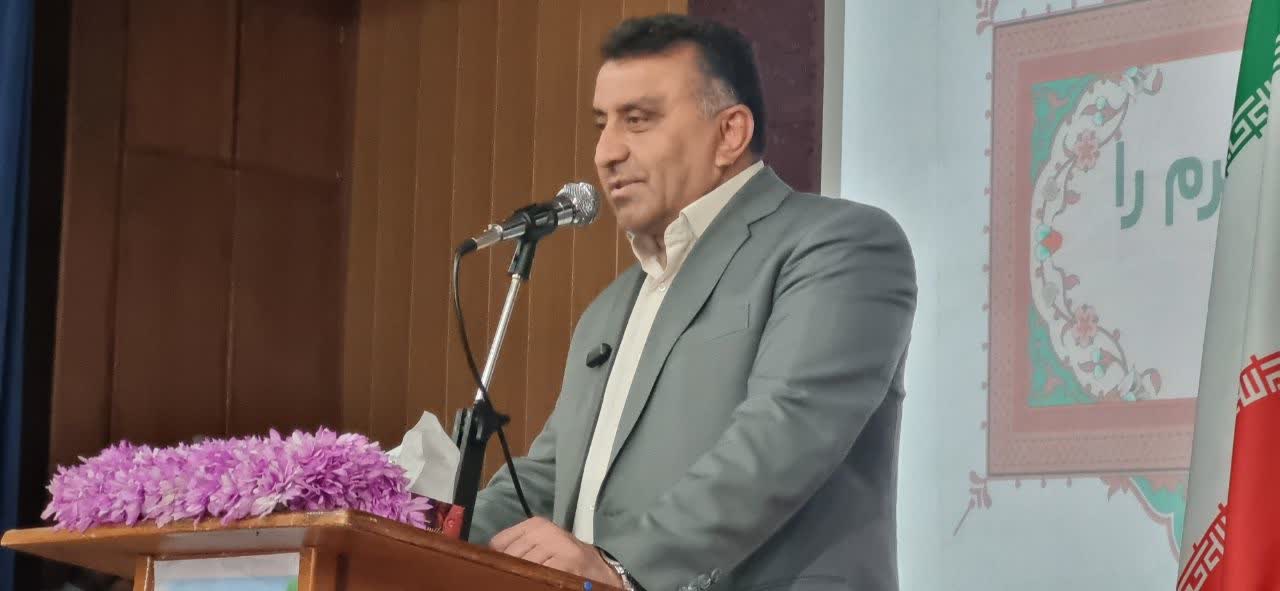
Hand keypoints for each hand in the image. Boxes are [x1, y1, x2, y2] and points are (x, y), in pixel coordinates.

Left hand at [490, 517, 623, 586]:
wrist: (599, 570)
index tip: (500, 570)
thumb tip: (489, 559)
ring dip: (523, 579)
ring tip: (531, 581)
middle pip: (510, 556)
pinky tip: (543, 583)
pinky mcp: (567, 561)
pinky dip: (537, 582)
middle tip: (515, 579)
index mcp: (535, 524)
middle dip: (509, 571)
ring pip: (524, 567)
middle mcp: (545, 530)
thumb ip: (517, 548)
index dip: (497, 560)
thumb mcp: (540, 546)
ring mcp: (557, 544)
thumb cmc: (564, 558)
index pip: (499, 542)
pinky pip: (541, 575)